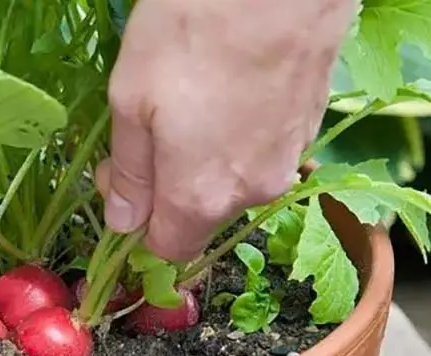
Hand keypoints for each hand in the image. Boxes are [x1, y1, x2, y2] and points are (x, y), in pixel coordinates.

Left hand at [98, 0, 356, 259]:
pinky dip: (237, 137)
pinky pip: (260, 152)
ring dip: (204, 160)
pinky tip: (227, 90)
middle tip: (147, 130)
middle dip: (168, 189)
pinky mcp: (310, 127)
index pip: (168, 249)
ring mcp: (288, 160)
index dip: (138, 226)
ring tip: (190, 100)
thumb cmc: (193, 30)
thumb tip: (123, 225)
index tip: (120, 180)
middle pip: (200, 216)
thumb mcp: (132, 101)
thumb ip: (129, 175)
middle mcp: (251, 193)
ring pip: (231, 182)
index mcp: (201, 196)